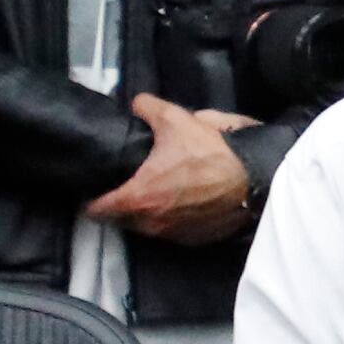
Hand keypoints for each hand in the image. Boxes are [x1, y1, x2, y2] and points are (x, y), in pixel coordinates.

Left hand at [83, 93, 261, 242]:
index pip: (96, 211)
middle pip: (120, 221)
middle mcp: (151, 223)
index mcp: (137, 198)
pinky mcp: (195, 239)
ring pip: (147, 228)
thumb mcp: (175, 119)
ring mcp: (174, 235)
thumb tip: (136, 103)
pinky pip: (172, 232)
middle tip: (124, 187)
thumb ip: (146, 108)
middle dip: (119, 207)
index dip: (91, 200)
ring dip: (145, 214)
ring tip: (154, 194)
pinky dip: (171, 220)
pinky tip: (181, 203)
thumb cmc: (210, 152)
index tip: (95, 190)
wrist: (253, 180)